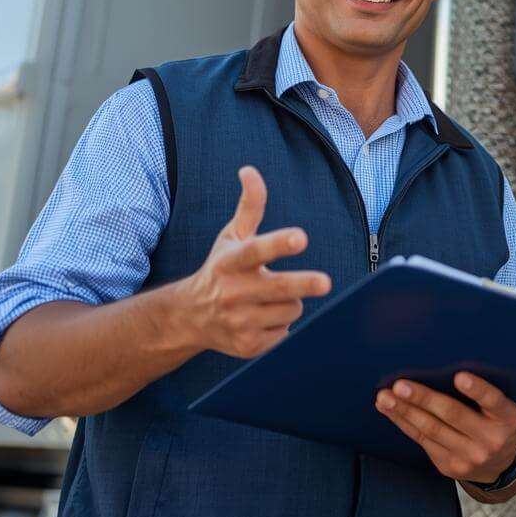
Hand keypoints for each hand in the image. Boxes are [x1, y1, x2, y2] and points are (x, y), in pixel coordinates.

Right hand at [174, 166, 330, 357]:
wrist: (190, 318)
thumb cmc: (220, 268)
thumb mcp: (230, 236)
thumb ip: (249, 206)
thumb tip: (250, 170)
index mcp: (230, 261)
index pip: (257, 251)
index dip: (278, 244)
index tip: (300, 237)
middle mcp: (233, 292)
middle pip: (280, 288)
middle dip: (304, 284)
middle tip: (325, 282)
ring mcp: (240, 322)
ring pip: (291, 310)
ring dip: (291, 302)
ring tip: (270, 299)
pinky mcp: (249, 347)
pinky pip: (286, 334)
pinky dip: (282, 325)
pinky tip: (263, 320)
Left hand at [376, 372, 515, 483]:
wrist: (500, 465)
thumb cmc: (496, 423)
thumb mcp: (501, 409)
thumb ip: (482, 395)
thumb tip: (439, 370)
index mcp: (508, 418)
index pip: (494, 401)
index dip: (477, 389)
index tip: (460, 376)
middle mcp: (490, 439)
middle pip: (453, 415)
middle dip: (424, 399)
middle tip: (400, 385)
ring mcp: (469, 456)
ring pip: (431, 429)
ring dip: (405, 411)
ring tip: (385, 397)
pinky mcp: (449, 466)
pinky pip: (422, 441)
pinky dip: (404, 423)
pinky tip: (390, 409)